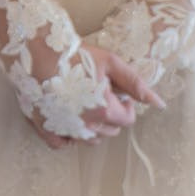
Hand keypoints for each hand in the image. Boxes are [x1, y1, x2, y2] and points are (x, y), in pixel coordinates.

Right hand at [24, 45, 162, 148]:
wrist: (36, 51)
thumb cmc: (76, 55)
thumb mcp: (111, 63)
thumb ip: (135, 84)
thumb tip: (158, 103)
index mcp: (104, 111)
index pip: (127, 120)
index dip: (125, 105)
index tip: (116, 92)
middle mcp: (86, 126)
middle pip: (110, 132)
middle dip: (111, 116)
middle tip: (100, 94)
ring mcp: (64, 130)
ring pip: (89, 140)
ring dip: (93, 127)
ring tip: (85, 103)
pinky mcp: (45, 129)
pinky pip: (63, 144)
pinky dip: (69, 136)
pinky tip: (68, 118)